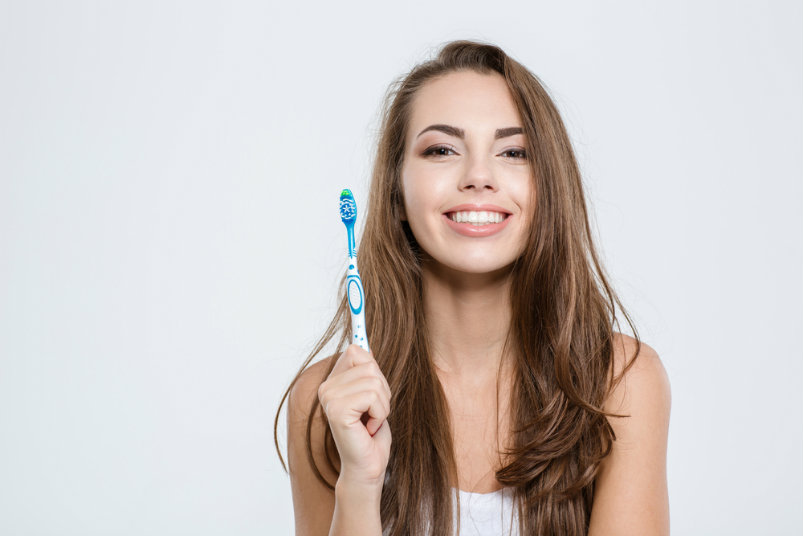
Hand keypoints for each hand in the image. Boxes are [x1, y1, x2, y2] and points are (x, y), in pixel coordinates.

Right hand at [317, 344, 391, 488]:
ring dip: (382, 405)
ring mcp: (329, 398)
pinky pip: (373, 396)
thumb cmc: (372, 434)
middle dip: (382, 390)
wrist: (367, 466)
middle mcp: (326, 387)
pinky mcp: (337, 410)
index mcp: (332, 381)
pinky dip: (380, 413)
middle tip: (373, 413)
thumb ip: (366, 371)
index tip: (374, 394)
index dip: (374, 370)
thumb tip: (364, 343)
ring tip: (371, 421)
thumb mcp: (373, 395)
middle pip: (369, 364)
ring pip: (374, 381)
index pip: (356, 351)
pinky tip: (368, 428)